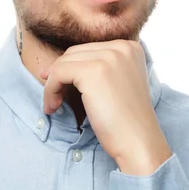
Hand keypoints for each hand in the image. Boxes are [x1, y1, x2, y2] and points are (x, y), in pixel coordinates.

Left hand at [40, 39, 171, 174]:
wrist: (138, 142)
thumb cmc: (125, 120)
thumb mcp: (117, 83)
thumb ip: (98, 68)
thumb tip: (55, 65)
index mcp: (130, 47)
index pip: (89, 49)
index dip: (72, 68)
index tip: (60, 86)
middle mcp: (121, 47)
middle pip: (75, 53)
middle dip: (59, 74)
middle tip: (53, 96)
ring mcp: (108, 57)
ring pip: (63, 62)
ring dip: (52, 84)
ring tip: (53, 105)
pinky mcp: (93, 72)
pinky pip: (58, 73)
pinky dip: (50, 90)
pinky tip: (52, 107)